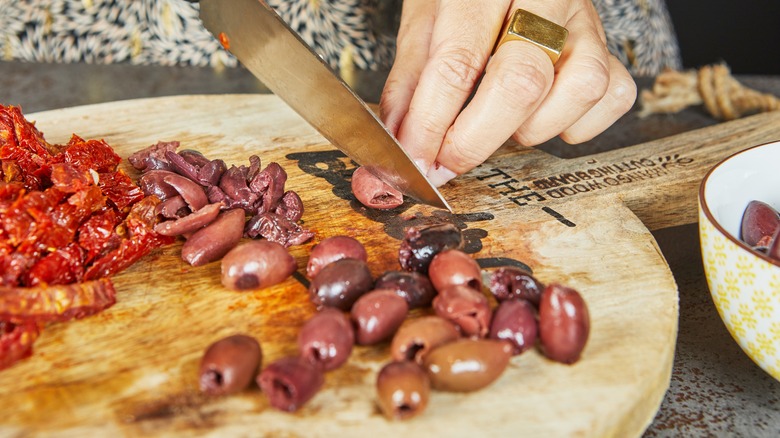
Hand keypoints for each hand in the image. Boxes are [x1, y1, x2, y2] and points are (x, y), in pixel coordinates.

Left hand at [379, 0, 636, 185]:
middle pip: (522, 83)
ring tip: (500, 119)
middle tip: (445, 162)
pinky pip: (611, 98)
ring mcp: (586, 22)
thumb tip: (403, 142)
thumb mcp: (424, 19)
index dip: (431, 124)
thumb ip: (411, 80)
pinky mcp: (611, 47)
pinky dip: (576, 123)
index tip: (415, 161)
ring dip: (531, 127)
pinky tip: (544, 114)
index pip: (458, 63)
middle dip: (475, 140)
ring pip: (579, 90)